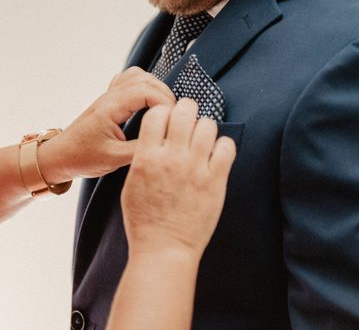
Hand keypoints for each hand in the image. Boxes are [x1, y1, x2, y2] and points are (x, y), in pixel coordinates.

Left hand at [38, 67, 175, 181]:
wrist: (60, 156)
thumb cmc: (83, 158)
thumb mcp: (115, 159)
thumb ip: (141, 149)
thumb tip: (165, 142)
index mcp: (111, 108)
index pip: (146, 91)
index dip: (165, 103)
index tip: (173, 120)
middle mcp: (110, 97)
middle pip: (146, 80)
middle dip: (165, 95)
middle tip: (173, 117)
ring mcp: (109, 96)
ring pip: (138, 76)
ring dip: (156, 88)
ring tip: (164, 109)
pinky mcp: (109, 99)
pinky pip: (130, 80)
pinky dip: (144, 86)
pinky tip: (149, 104)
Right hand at [121, 98, 235, 259]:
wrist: (164, 249)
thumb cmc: (144, 220)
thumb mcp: (131, 184)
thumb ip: (143, 156)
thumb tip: (156, 136)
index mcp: (147, 157)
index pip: (157, 113)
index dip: (164, 112)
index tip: (168, 120)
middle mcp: (171, 158)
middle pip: (184, 111)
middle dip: (187, 110)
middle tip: (189, 119)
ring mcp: (195, 168)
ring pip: (208, 125)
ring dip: (205, 128)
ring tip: (203, 139)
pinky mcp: (215, 181)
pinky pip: (227, 147)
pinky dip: (223, 146)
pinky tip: (217, 154)